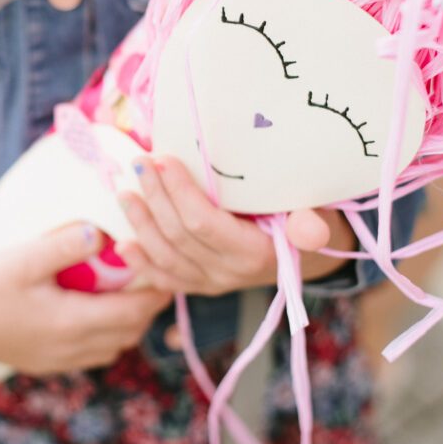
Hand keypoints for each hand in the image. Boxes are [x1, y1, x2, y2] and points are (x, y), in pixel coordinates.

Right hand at [0, 224, 171, 374]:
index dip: (156, 293)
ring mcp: (59, 359)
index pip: (132, 313)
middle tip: (154, 275)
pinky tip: (97, 310)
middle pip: (129, 333)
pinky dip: (107, 335)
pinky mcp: (47, 362)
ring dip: (128, 322)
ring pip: (114, 347)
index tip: (167, 267)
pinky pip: (93, 354)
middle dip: (147, 307)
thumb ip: (64, 245)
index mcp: (70, 322)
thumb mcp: (23, 259)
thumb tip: (102, 232)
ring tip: (129, 291)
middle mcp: (71, 348)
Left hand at [115, 156, 353, 295]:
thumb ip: (311, 224)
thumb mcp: (320, 215)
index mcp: (255, 254)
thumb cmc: (310, 218)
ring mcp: (213, 282)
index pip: (205, 224)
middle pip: (179, 236)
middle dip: (155, 198)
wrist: (309, 255)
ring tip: (124, 193)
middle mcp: (230, 273)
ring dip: (141, 224)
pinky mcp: (201, 285)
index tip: (163, 159)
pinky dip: (141, 263)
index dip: (180, 193)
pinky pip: (165, 278)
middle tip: (139, 162)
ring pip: (166, 257)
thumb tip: (311, 231)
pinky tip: (122, 245)